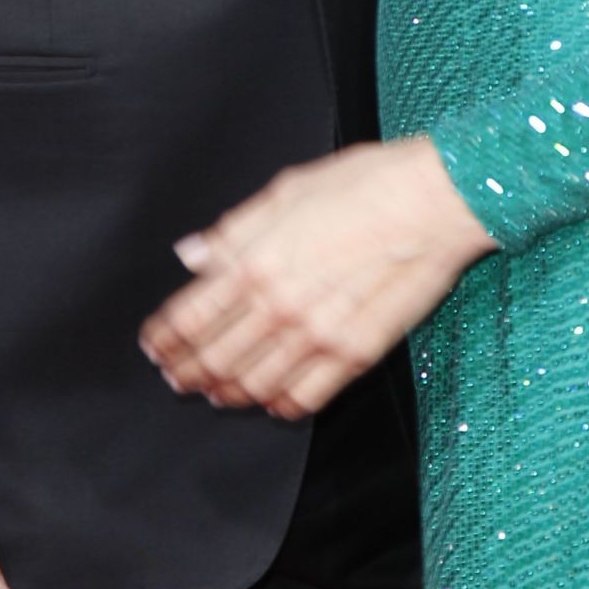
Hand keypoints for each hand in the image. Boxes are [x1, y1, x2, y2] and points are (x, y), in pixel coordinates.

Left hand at [139, 139, 494, 419]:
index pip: (190, 315)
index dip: (164, 338)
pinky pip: (304, 398)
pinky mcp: (354, 353)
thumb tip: (192, 255)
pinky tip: (271, 400)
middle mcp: (278, 304)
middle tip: (175, 376)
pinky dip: (279, 405)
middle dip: (186, 371)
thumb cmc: (366, 183)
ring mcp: (317, 334)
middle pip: (214, 357)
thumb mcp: (288, 189)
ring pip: (252, 384)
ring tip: (215, 392)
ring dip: (225, 392)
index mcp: (255, 260)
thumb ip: (235, 230)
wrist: (434, 200)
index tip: (154, 345)